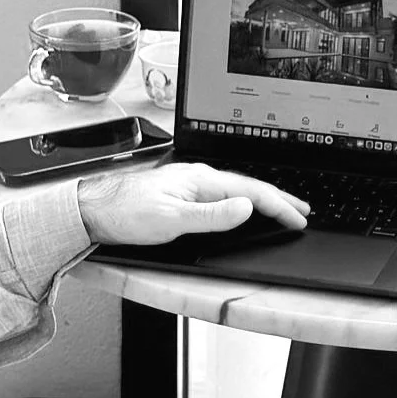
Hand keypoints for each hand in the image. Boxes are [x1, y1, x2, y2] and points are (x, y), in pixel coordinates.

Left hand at [78, 162, 308, 246]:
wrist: (94, 209)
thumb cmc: (125, 213)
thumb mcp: (172, 220)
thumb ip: (212, 215)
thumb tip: (247, 208)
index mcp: (201, 179)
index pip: (251, 192)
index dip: (278, 206)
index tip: (298, 218)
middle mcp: (199, 177)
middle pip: (248, 187)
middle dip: (279, 199)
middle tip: (303, 211)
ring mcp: (191, 183)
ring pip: (237, 190)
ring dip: (263, 200)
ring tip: (282, 208)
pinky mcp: (184, 192)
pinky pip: (224, 194)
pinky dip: (243, 201)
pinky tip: (244, 207)